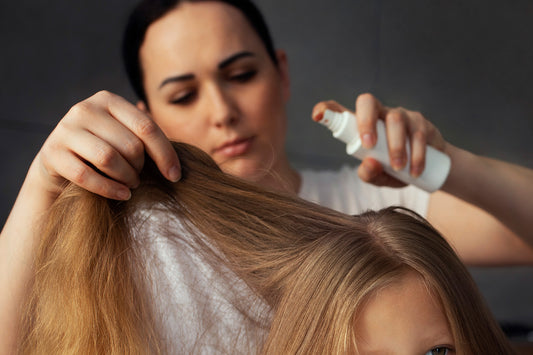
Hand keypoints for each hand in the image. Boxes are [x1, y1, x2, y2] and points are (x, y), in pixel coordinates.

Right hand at [35, 91, 180, 199]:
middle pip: (130, 145)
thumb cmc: (104, 150)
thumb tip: (182, 157)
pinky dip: (109, 189)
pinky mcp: (53, 153)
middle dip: (141, 168)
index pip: (147, 127)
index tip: (175, 176)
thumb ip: (148, 137)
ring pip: (109, 158)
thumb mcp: (125, 136)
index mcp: (109, 100)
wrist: (59, 163)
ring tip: (132, 185)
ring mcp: (65, 129)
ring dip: (127, 178)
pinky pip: (86, 176)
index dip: (165, 154)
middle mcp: (85, 109)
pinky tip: (122, 194)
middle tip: (140, 178)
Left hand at [312, 93, 446, 187]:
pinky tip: (414, 170)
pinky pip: (418, 132)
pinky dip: (416, 153)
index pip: (342, 111)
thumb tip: (368, 163)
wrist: (430, 170)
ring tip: (398, 168)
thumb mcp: (379, 176)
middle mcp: (380, 114)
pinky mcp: (421, 123)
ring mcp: (402, 116)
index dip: (328, 109)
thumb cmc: (395, 169)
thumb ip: (369, 174)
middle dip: (366, 121)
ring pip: (395, 119)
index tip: (317, 116)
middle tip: (369, 146)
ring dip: (396, 145)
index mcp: (362, 125)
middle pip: (368, 102)